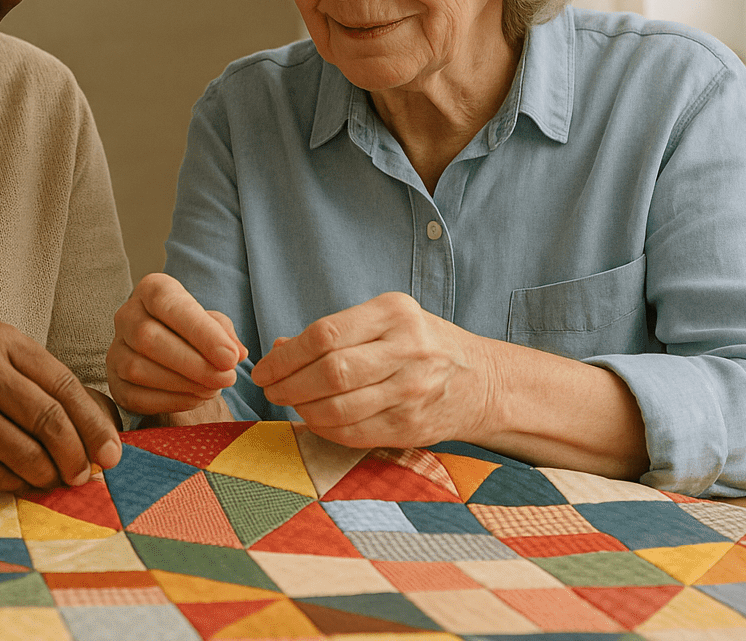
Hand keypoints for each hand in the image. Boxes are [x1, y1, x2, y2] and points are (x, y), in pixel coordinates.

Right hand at [0, 321, 121, 491]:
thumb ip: (34, 380)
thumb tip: (91, 425)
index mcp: (1, 340)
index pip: (64, 384)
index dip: (94, 424)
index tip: (111, 451)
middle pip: (48, 420)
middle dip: (77, 454)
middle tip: (85, 474)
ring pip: (22, 452)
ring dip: (47, 474)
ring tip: (54, 479)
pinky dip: (14, 482)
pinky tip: (21, 481)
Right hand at [107, 272, 246, 415]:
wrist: (170, 350)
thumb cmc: (193, 332)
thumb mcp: (213, 322)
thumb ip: (225, 334)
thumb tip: (237, 353)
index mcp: (151, 290)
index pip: (169, 304)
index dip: (201, 332)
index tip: (231, 357)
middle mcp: (126, 316)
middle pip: (148, 338)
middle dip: (193, 364)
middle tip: (226, 378)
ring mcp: (115, 350)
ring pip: (138, 369)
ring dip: (182, 384)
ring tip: (213, 389)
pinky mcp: (114, 382)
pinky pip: (134, 396)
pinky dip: (169, 401)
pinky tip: (194, 398)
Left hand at [251, 291, 491, 448]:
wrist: (482, 381)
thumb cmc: (422, 344)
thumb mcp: (386, 320)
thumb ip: (335, 331)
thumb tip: (279, 347)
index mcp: (394, 314)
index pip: (326, 334)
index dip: (286, 356)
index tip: (263, 368)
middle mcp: (407, 350)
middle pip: (330, 372)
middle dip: (288, 384)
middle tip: (270, 389)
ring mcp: (412, 391)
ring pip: (338, 408)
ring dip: (302, 409)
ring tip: (290, 403)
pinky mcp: (411, 426)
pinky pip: (353, 433)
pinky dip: (323, 428)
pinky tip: (314, 419)